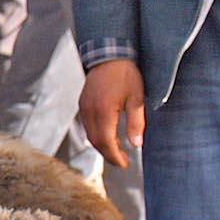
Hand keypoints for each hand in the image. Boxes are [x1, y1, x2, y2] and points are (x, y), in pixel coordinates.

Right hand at [79, 57, 146, 172]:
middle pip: (96, 142)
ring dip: (102, 145)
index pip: (107, 142)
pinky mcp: (83, 103)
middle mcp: (90, 112)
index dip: (115, 156)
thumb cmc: (125, 75)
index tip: (125, 164)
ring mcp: (84, 108)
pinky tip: (107, 134)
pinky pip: (87, 125)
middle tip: (122, 161)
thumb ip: (136, 123)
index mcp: (104, 112)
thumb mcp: (136, 98)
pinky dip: (96, 135)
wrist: (108, 55)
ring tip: (116, 150)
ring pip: (90, 135)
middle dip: (108, 154)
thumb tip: (136, 144)